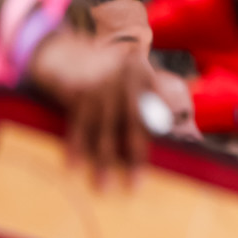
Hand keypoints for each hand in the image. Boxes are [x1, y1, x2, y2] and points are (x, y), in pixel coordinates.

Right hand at [26, 29, 155, 184]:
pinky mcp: (75, 91)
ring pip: (103, 127)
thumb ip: (152, 98)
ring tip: (103, 186)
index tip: (166, 155)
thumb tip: (170, 129)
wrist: (67, 51)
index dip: (160, 133)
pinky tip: (74, 165)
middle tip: (135, 184)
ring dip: (102, 159)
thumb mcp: (133, 76)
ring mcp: (98, 84)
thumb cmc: (108, 73)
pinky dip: (76, 146)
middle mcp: (123, 77)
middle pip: (133, 121)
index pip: (156, 108)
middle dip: (134, 154)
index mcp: (143, 73)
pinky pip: (77, 124)